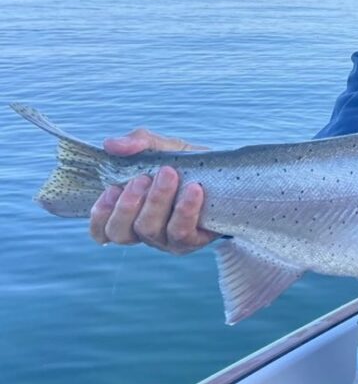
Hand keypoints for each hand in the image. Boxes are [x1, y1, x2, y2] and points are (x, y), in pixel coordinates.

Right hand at [89, 127, 217, 254]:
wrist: (230, 175)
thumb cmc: (189, 164)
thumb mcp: (164, 148)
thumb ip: (139, 143)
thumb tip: (111, 144)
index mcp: (131, 214)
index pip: (103, 230)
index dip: (100, 215)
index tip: (111, 189)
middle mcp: (146, 231)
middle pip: (121, 233)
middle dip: (127, 205)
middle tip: (142, 178)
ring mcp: (168, 240)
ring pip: (149, 230)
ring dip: (156, 201)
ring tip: (169, 174)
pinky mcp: (193, 241)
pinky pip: (182, 232)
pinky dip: (185, 209)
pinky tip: (194, 189)